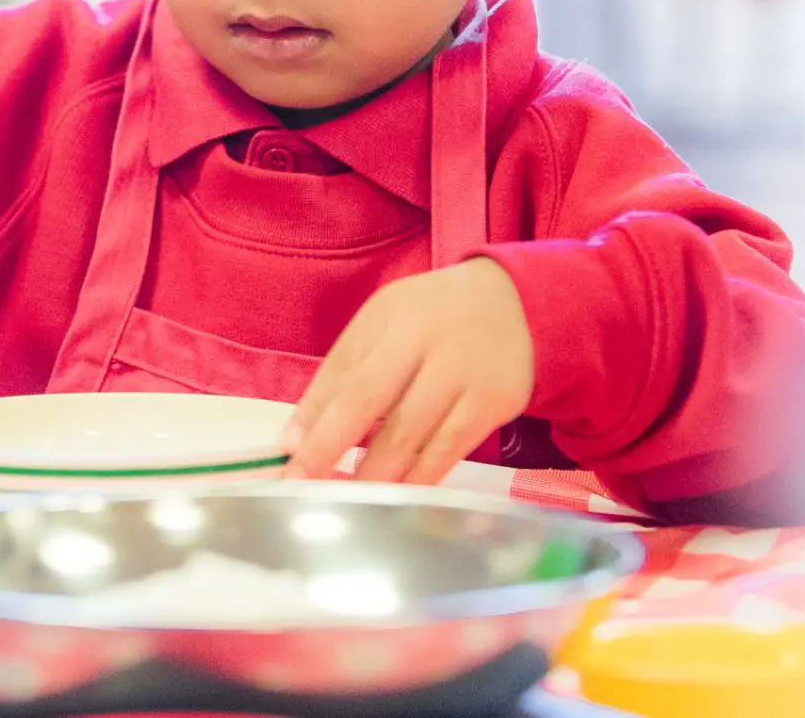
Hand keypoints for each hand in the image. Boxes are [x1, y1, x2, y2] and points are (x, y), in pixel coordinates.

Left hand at [282, 258, 534, 485]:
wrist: (517, 304)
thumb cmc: (433, 318)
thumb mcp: (384, 324)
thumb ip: (343, 373)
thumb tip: (297, 435)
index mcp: (391, 316)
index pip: (344, 372)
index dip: (313, 416)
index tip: (287, 454)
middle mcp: (427, 341)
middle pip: (372, 400)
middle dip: (331, 445)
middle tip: (303, 482)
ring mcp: (465, 373)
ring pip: (412, 434)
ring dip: (375, 473)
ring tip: (346, 500)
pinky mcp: (495, 403)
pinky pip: (449, 450)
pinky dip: (419, 477)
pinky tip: (396, 495)